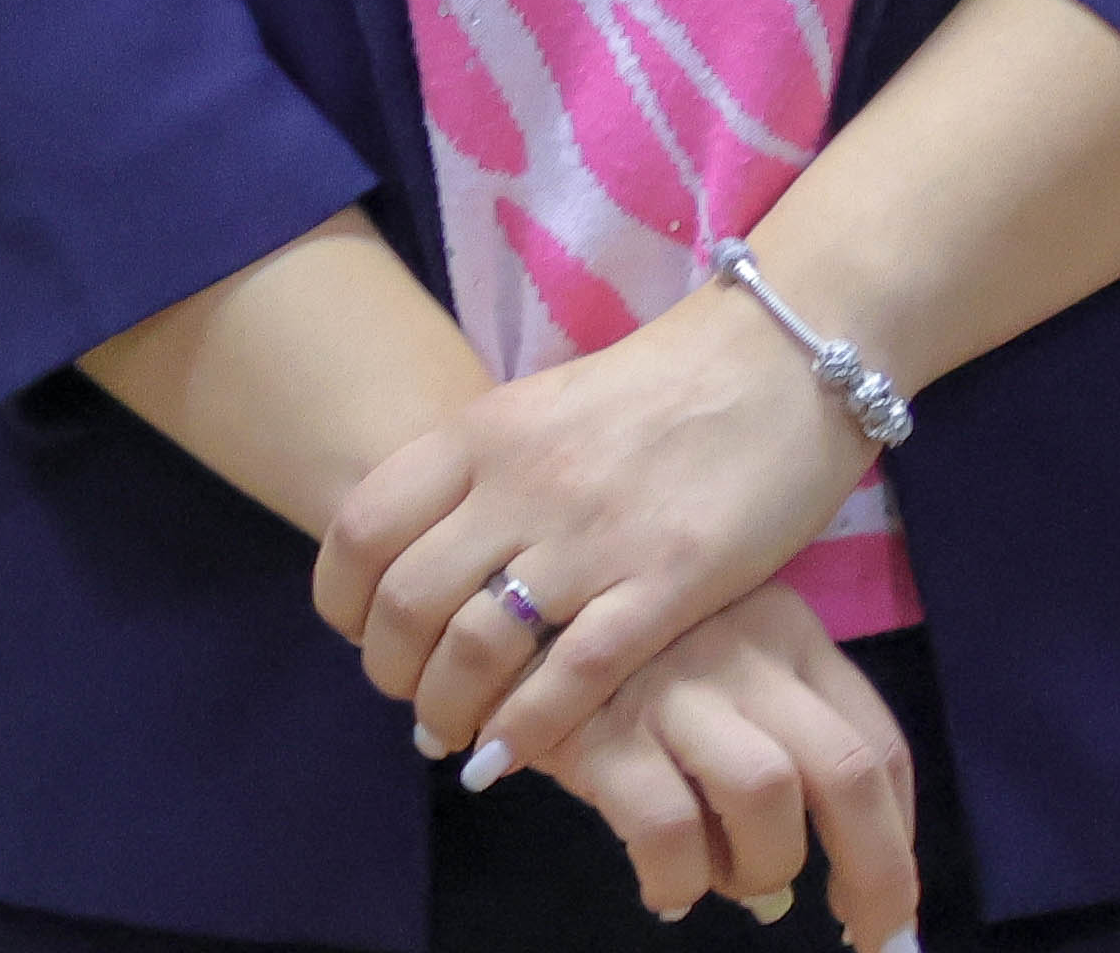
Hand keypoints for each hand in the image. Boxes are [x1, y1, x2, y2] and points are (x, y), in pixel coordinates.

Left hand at [326, 290, 871, 789]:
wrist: (776, 361)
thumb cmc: (657, 390)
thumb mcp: (542, 409)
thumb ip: (483, 471)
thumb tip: (431, 545)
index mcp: (478, 433)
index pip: (362, 527)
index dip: (344, 599)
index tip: (359, 634)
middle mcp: (518, 484)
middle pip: (408, 600)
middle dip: (393, 669)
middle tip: (409, 699)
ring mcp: (590, 535)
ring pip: (477, 646)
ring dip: (450, 708)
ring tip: (452, 736)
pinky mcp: (668, 582)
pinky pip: (574, 674)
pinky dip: (529, 728)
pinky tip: (509, 758)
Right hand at [515, 583, 922, 943]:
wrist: (489, 609)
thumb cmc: (615, 652)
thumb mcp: (712, 667)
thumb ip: (766, 748)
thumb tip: (789, 888)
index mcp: (784, 629)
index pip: (878, 743)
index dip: (898, 839)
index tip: (885, 901)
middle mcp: (740, 649)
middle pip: (847, 771)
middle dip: (874, 874)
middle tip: (861, 933)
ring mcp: (669, 683)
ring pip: (768, 796)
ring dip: (762, 866)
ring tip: (727, 883)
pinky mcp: (598, 724)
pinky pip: (668, 827)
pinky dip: (678, 878)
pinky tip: (663, 890)